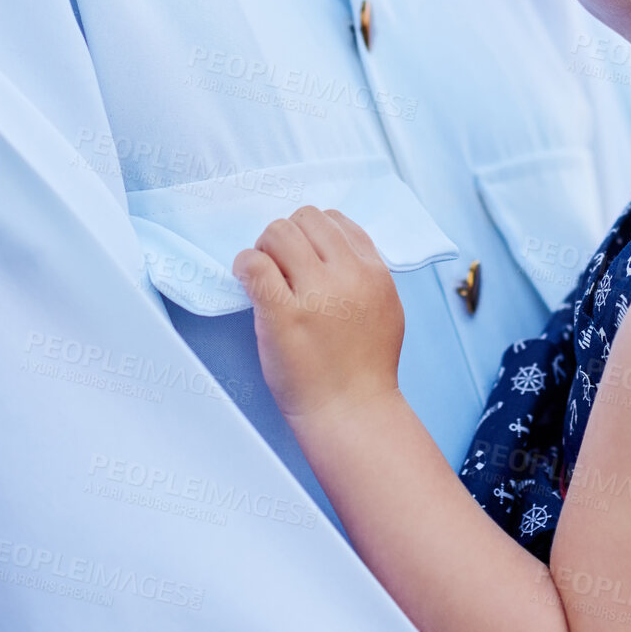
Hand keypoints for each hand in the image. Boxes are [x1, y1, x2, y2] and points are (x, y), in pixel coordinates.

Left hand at [233, 207, 403, 438]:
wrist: (352, 412)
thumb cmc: (366, 368)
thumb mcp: (385, 306)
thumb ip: (365, 273)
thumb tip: (334, 248)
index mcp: (373, 272)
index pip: (335, 220)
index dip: (312, 233)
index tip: (302, 256)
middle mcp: (347, 276)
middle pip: (304, 219)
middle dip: (286, 237)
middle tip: (279, 266)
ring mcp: (315, 295)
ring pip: (278, 232)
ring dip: (265, 249)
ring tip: (265, 276)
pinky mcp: (283, 316)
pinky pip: (254, 264)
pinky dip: (245, 265)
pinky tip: (247, 280)